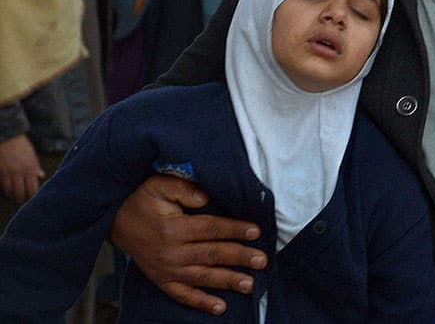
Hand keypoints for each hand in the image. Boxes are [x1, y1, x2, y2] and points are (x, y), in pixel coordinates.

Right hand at [0, 134, 44, 202]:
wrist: (8, 137)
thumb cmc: (22, 146)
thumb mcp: (32, 156)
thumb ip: (36, 167)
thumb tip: (41, 176)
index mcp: (30, 169)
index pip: (32, 189)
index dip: (31, 195)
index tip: (31, 197)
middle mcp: (19, 172)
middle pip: (20, 192)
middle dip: (20, 198)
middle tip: (20, 199)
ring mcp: (8, 172)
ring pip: (9, 190)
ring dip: (11, 194)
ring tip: (12, 195)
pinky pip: (1, 184)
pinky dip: (3, 188)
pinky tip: (5, 188)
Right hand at [110, 175, 266, 315]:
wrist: (113, 221)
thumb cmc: (140, 200)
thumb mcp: (158, 185)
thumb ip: (183, 189)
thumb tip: (206, 198)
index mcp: (174, 228)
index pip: (211, 229)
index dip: (235, 229)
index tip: (256, 231)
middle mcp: (172, 252)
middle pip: (212, 255)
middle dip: (240, 257)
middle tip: (262, 260)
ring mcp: (167, 269)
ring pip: (203, 278)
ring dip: (228, 282)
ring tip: (250, 285)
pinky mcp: (162, 280)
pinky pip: (183, 295)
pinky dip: (201, 303)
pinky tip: (220, 307)